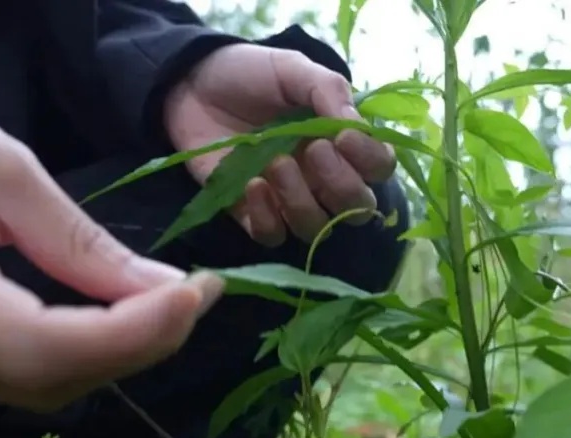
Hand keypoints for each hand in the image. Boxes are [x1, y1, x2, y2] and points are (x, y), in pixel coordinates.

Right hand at [0, 38, 221, 411]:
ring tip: (165, 306)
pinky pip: (4, 373)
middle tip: (196, 297)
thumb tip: (162, 291)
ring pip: (26, 387)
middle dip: (134, 347)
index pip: (37, 346)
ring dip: (108, 356)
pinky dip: (69, 354)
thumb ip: (79, 240)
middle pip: (39, 379)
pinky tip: (109, 319)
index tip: (194, 293)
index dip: (129, 335)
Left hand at [163, 43, 396, 246]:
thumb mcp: (292, 69)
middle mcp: (322, 177)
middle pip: (356, 209)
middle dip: (340, 185)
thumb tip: (357, 127)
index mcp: (341, 143)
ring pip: (315, 228)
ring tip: (275, 164)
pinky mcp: (252, 213)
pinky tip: (252, 185)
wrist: (191, 83)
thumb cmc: (249, 74)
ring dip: (300, 200)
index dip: (370, 161)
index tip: (344, 137)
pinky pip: (273, 235)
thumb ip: (328, 91)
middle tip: (312, 151)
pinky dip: (267, 216)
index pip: (379, 168)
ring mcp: (288, 198)